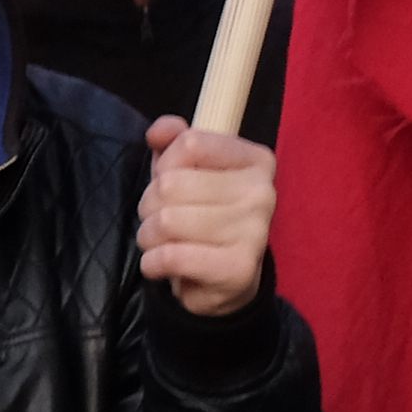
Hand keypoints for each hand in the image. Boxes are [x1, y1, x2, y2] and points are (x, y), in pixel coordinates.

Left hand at [138, 120, 274, 316]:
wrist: (224, 279)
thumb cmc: (201, 216)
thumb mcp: (185, 171)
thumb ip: (173, 141)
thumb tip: (161, 131)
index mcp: (255, 160)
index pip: (189, 143)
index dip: (164, 165)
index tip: (171, 183)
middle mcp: (263, 193)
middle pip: (170, 184)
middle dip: (150, 205)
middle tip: (162, 221)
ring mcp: (255, 232)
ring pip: (167, 220)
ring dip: (149, 236)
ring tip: (163, 243)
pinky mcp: (239, 269)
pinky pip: (172, 256)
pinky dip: (153, 263)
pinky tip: (161, 265)